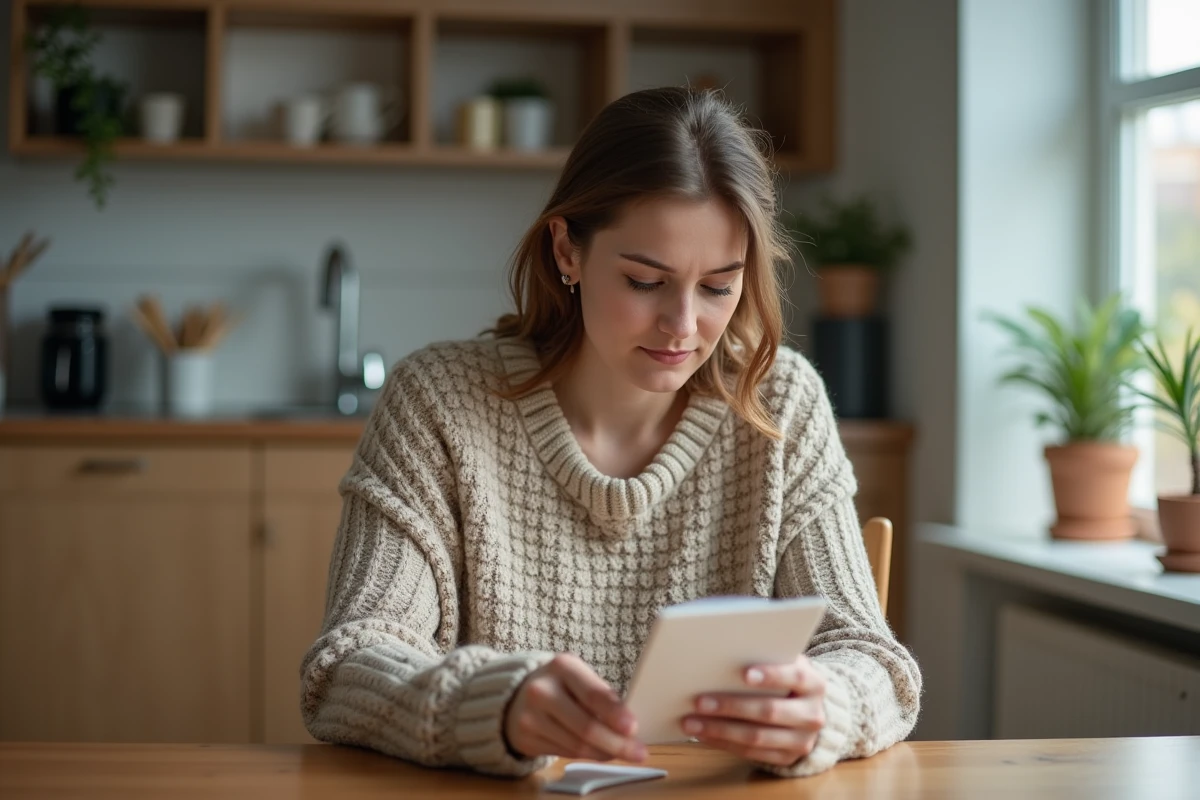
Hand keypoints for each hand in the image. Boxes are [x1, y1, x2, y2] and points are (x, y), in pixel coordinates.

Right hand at [504, 653, 646, 762]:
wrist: (516, 695)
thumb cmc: (560, 685)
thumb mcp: (579, 677)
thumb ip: (600, 695)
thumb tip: (628, 725)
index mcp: (561, 666)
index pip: (592, 694)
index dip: (615, 714)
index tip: (634, 728)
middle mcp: (542, 690)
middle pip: (586, 726)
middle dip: (616, 743)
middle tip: (637, 752)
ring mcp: (530, 716)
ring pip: (577, 746)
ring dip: (604, 752)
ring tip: (621, 752)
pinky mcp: (525, 739)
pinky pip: (565, 754)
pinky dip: (587, 756)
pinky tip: (599, 752)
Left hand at [681, 654, 826, 766]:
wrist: (809, 710)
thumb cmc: (787, 679)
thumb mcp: (786, 664)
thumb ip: (767, 655)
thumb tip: (727, 647)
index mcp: (814, 684)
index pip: (795, 677)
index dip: (771, 675)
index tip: (745, 674)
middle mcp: (812, 715)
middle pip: (769, 711)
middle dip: (731, 706)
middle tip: (700, 701)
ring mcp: (802, 741)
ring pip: (757, 737)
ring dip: (720, 730)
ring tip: (691, 722)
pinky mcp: (787, 759)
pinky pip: (751, 754)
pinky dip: (724, 744)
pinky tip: (703, 735)